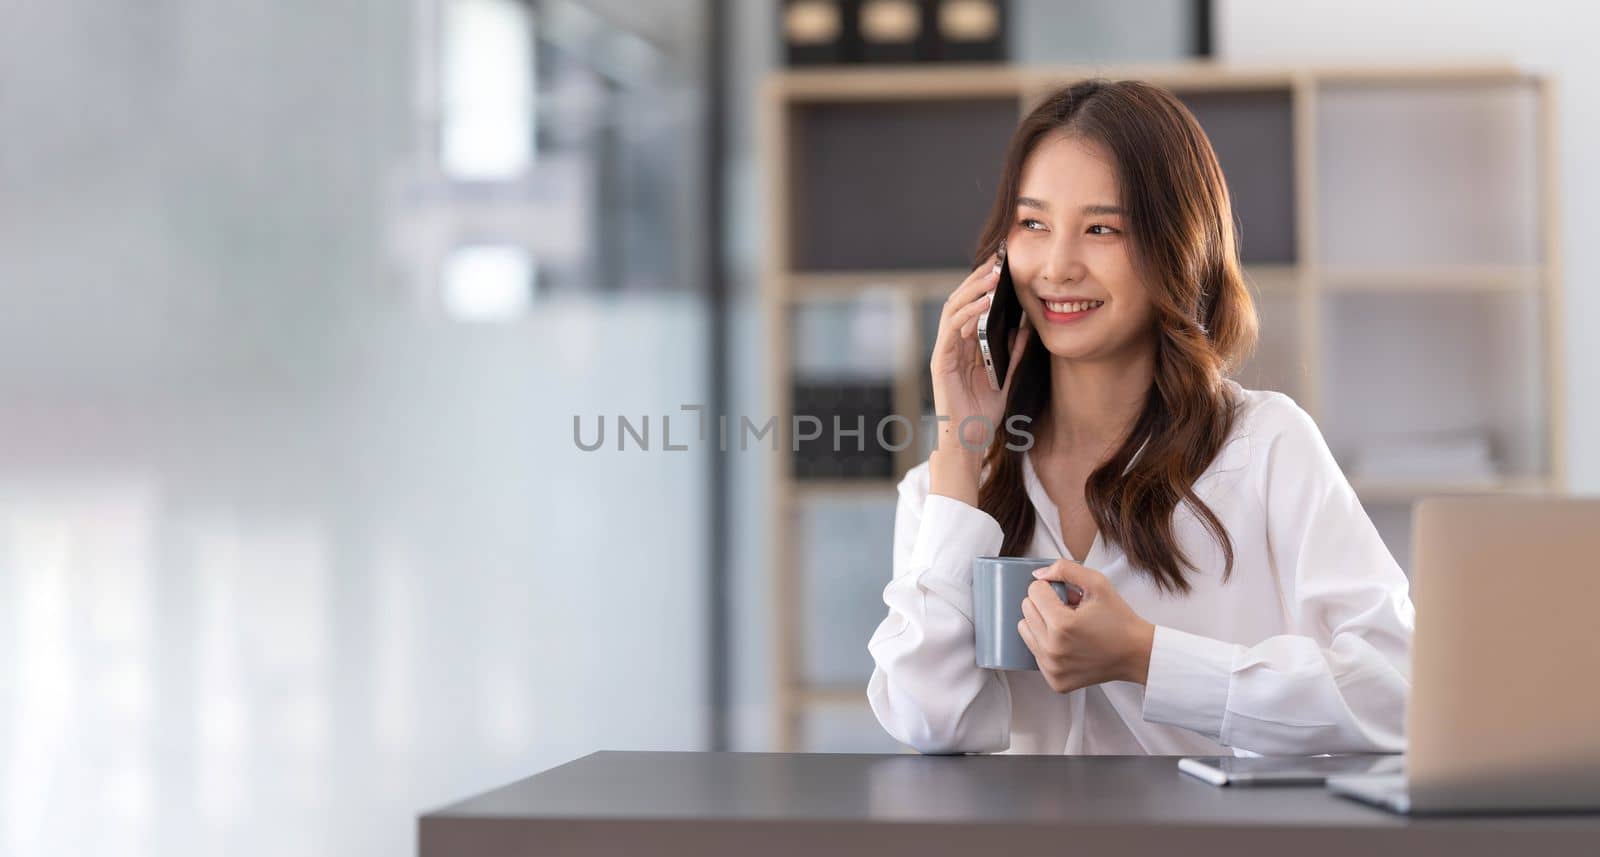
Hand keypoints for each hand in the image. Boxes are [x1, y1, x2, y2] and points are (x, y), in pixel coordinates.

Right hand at [928, 252, 1031, 462]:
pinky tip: (983, 305)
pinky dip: (967, 314)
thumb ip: (1015, 354)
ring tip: (992, 276)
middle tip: (998, 262)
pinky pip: (952, 330)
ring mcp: (944, 352)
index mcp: (965, 347)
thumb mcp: (1007, 379)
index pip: (971, 307)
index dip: (984, 286)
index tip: (1003, 268)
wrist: (968, 440)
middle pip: (960, 302)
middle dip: (978, 280)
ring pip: (953, 309)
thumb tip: (1026, 327)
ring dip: (972, 290)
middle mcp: (952, 345)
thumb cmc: (984, 414)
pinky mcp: (940, 362)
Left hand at [1017, 559, 1155, 693]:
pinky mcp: (1055, 680)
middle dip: (1045, 605)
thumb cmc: (1119, 619)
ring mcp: (1053, 668)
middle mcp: (1053, 649)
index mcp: (1062, 624)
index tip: (1068, 596)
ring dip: (1042, 624)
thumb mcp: (1097, 583)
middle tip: (1070, 611)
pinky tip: (1069, 644)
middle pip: (1026, 611)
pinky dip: (1048, 645)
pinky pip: (1035, 653)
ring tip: (1068, 627)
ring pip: (1026, 631)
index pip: (1033, 592)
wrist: (1136, 653)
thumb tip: (1038, 574)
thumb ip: (1065, 569)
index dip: (1051, 588)